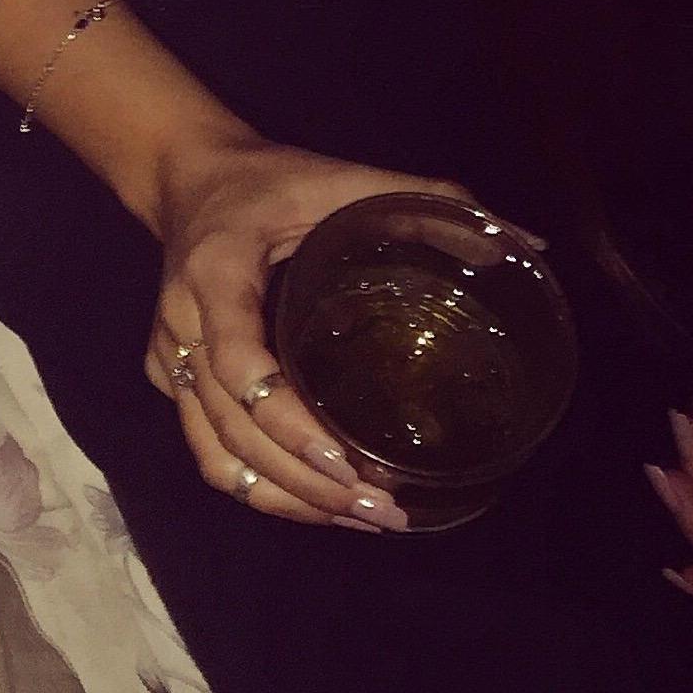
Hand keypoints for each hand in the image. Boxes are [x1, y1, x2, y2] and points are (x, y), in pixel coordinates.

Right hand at [144, 132, 537, 533]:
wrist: (185, 174)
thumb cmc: (268, 179)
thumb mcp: (337, 176)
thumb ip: (422, 198)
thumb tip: (524, 242)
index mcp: (215, 272)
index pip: (237, 363)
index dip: (288, 422)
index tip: (347, 460)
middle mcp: (181, 324)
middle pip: (232, 428)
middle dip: (307, 482)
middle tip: (384, 508)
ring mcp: (168, 357)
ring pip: (216, 455)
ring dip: (288, 500)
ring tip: (363, 517)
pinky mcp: (168, 378)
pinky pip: (210, 452)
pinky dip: (261, 490)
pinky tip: (319, 504)